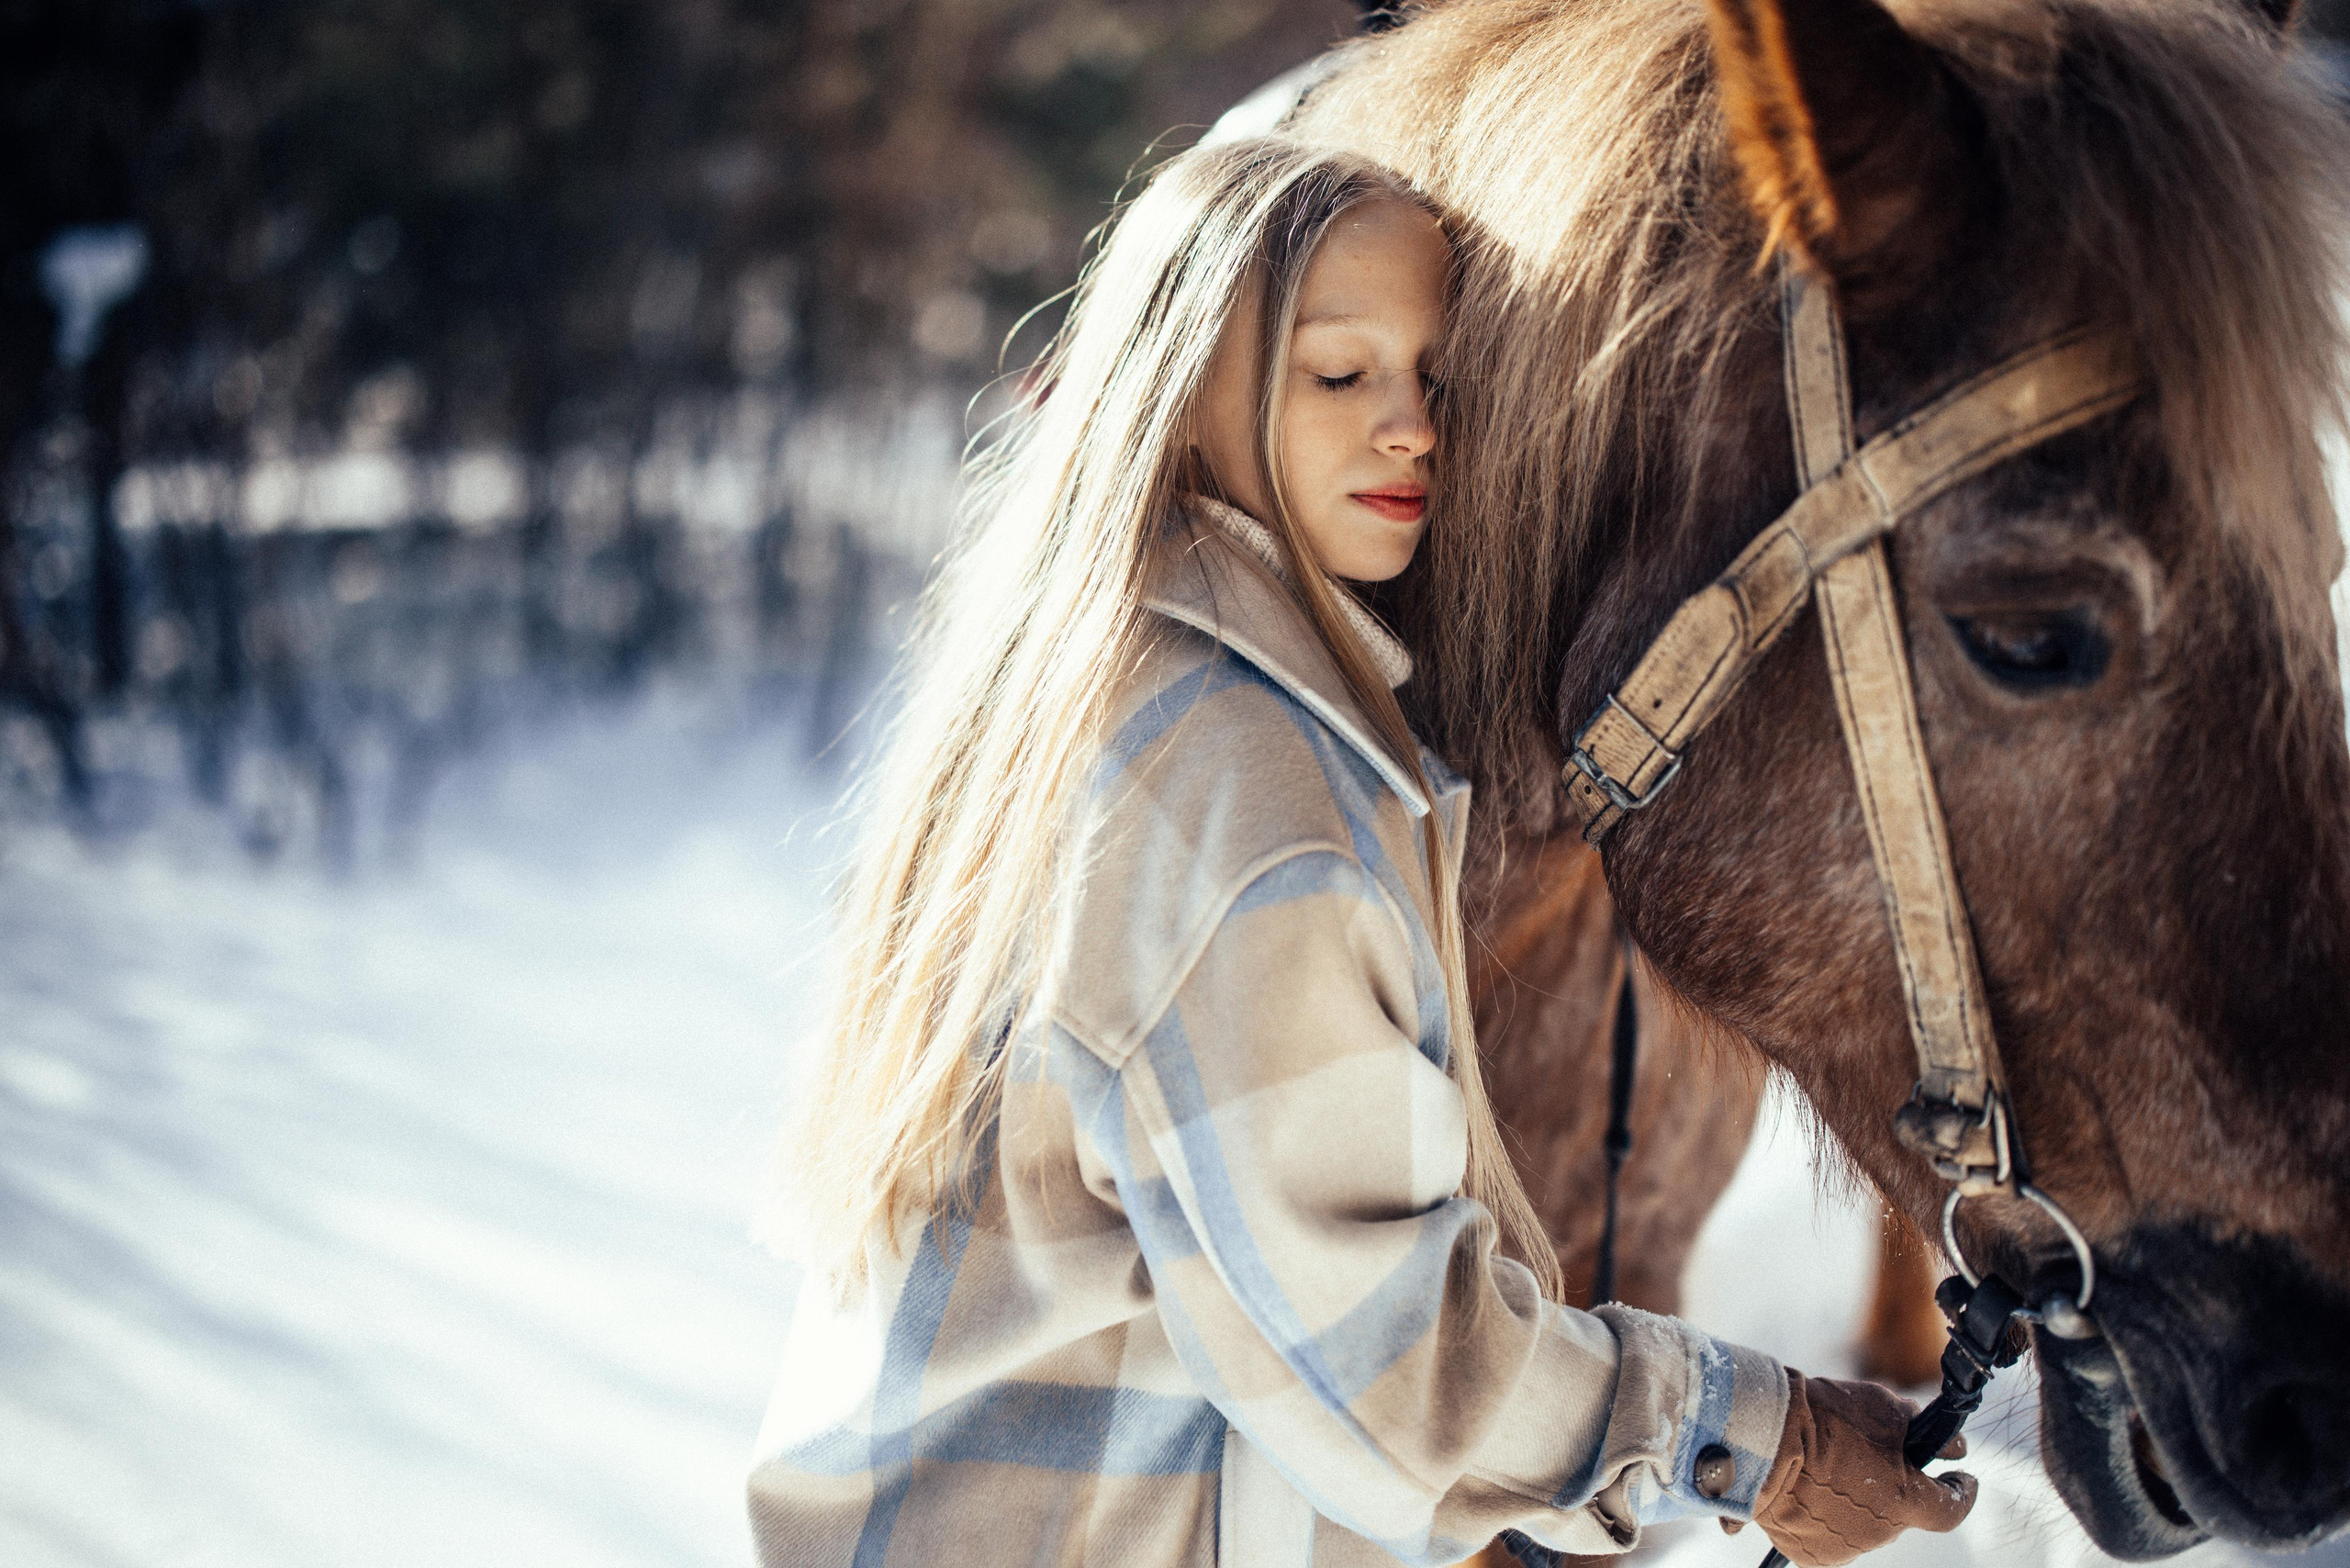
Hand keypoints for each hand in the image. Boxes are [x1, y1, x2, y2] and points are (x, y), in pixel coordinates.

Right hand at [1749, 1370, 1977, 1566]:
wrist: (1762, 1439)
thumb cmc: (1825, 1419)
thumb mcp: (1884, 1407)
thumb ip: (1921, 1427)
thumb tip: (1955, 1445)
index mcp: (1906, 1503)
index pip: (1951, 1509)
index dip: (1961, 1492)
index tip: (1960, 1478)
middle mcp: (1879, 1535)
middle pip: (1899, 1512)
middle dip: (1892, 1487)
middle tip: (1867, 1454)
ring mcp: (1842, 1549)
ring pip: (1862, 1526)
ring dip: (1856, 1503)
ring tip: (1825, 1467)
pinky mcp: (1808, 1554)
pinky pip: (1827, 1536)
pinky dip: (1823, 1516)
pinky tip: (1805, 1487)